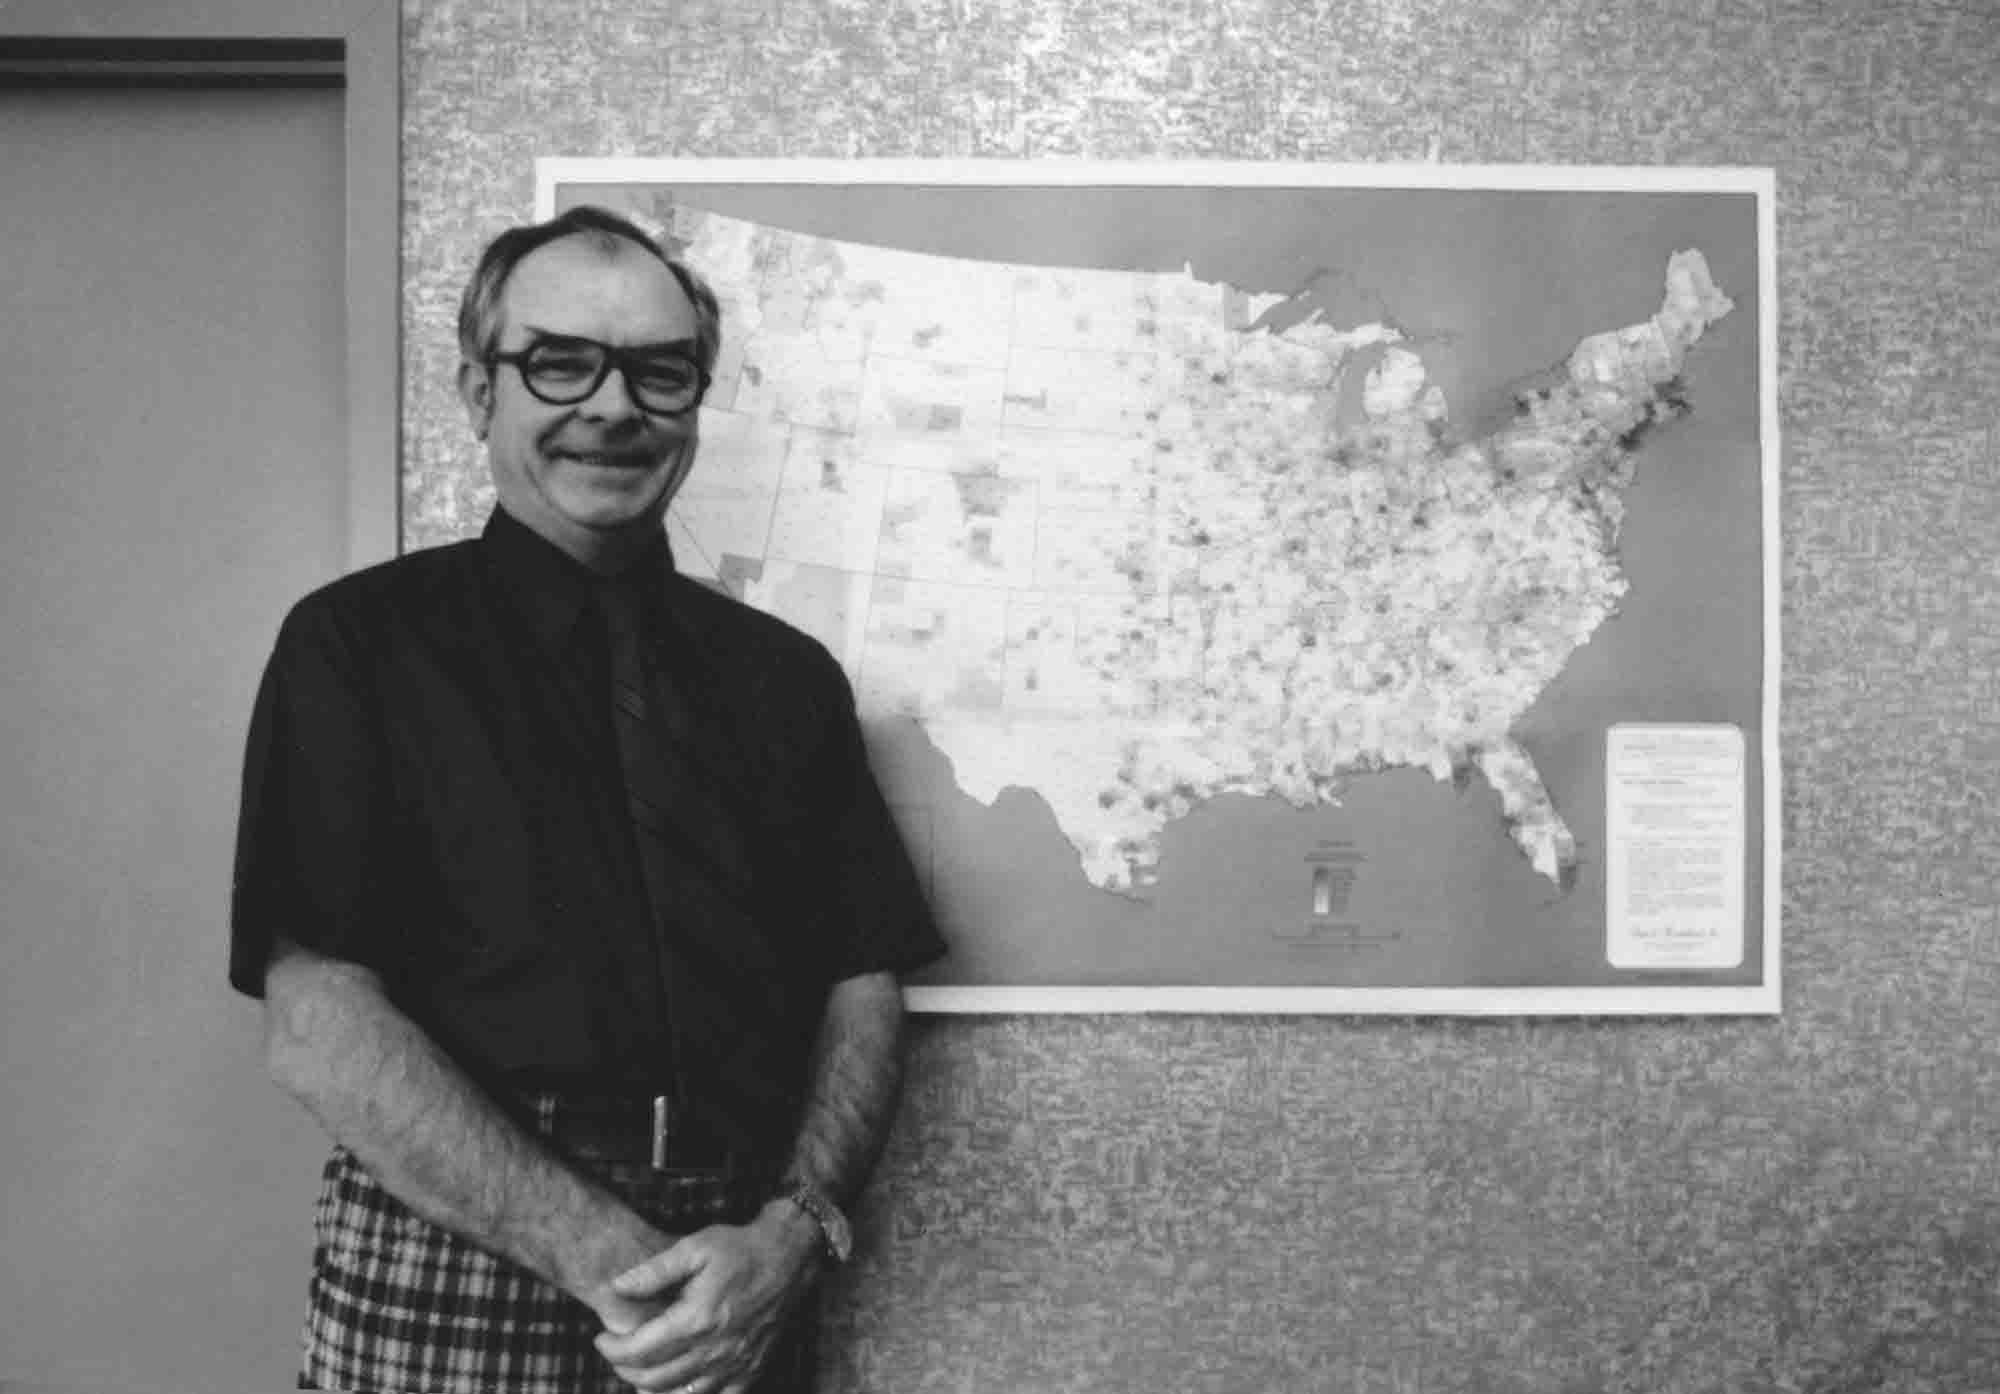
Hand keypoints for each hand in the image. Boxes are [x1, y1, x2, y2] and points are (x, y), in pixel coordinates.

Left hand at [593, 1201, 822, 1392]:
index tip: (600, 1339)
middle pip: (654, 1377)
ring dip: (651, 1387)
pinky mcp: (751, 1370)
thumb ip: (653, 1271)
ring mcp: (735, 1364)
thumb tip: (616, 1287)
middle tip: (616, 1353)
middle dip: (625, 1369)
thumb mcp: (694, 1247)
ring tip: (638, 1370)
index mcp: (696, 1319)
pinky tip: (677, 1388)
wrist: (789, 1257)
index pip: (639, 1350)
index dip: (612, 1350)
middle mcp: (714, 1349)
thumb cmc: (739, 1248)